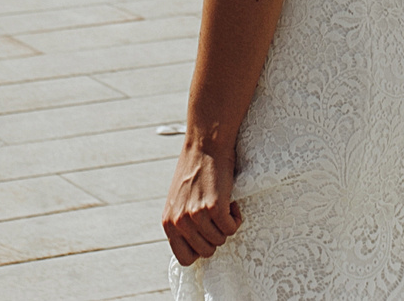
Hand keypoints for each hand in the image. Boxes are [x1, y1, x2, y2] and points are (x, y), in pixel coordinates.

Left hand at [162, 137, 242, 265]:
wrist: (205, 145)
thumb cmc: (195, 172)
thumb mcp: (179, 202)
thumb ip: (182, 224)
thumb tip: (195, 248)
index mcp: (168, 223)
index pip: (185, 259)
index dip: (200, 249)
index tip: (207, 235)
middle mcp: (179, 222)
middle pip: (206, 252)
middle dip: (216, 236)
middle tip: (216, 215)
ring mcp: (195, 216)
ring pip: (220, 240)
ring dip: (226, 224)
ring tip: (223, 204)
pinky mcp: (213, 207)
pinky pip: (231, 228)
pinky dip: (236, 217)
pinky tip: (231, 202)